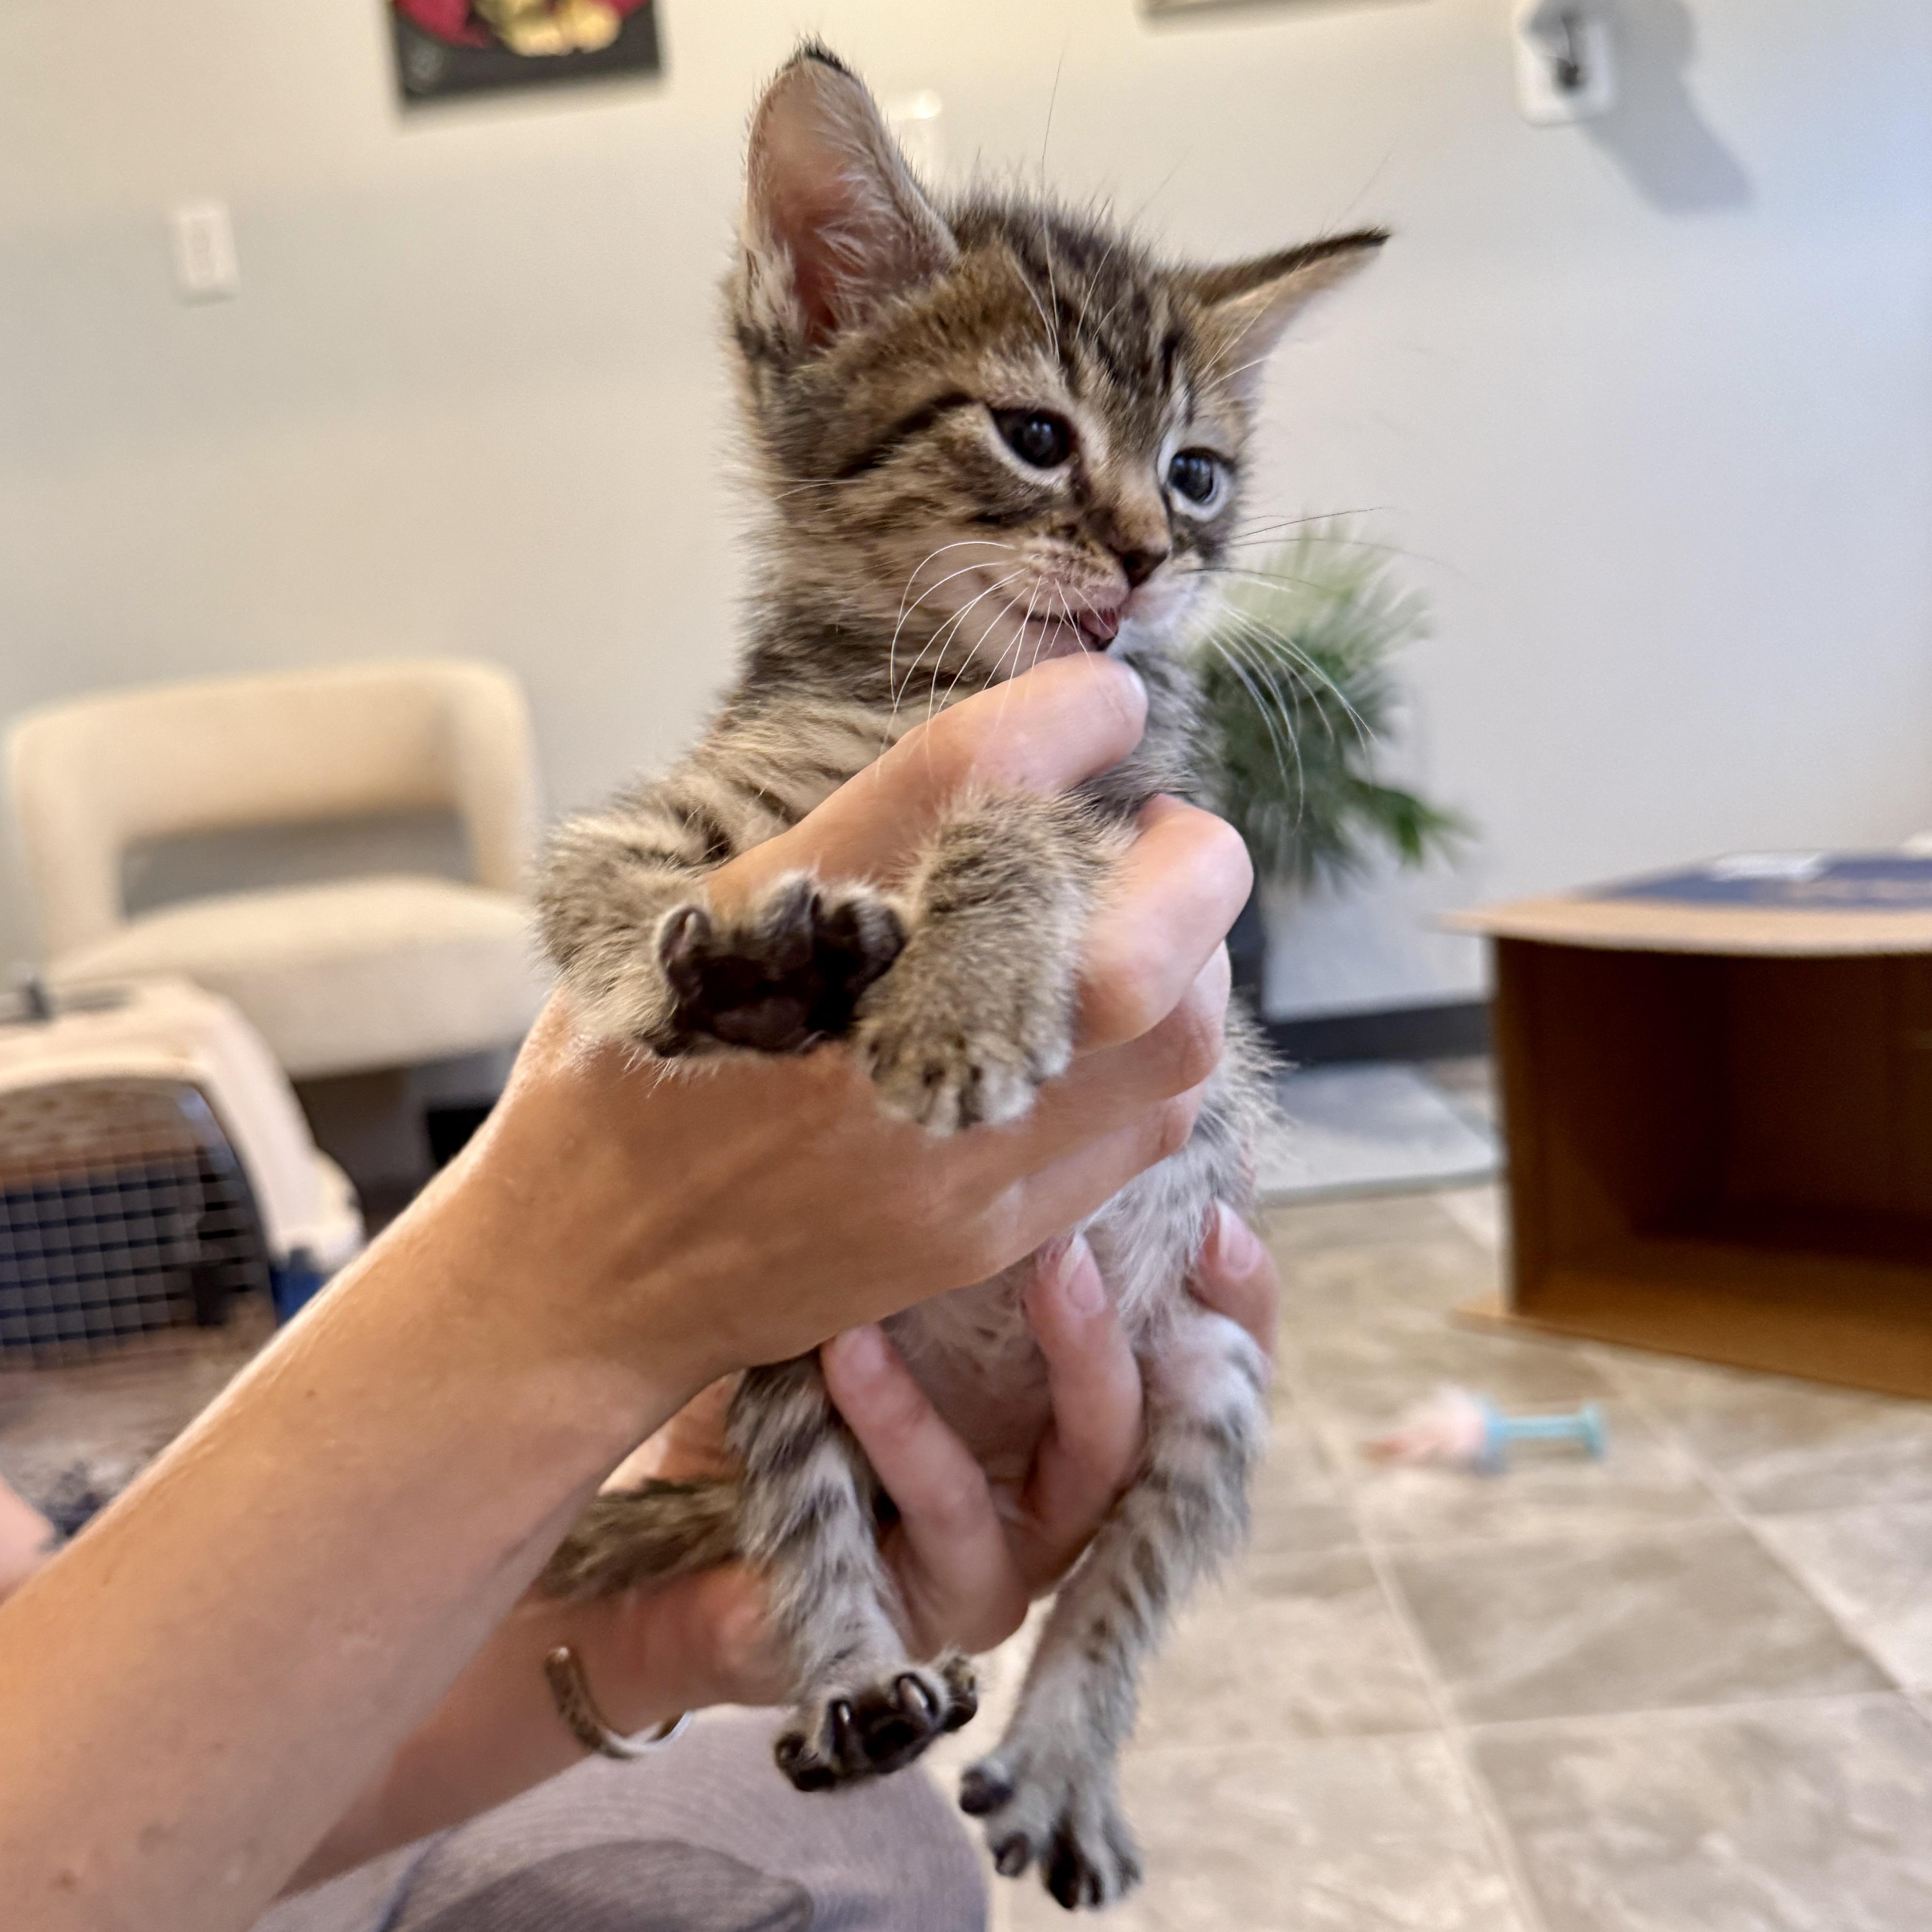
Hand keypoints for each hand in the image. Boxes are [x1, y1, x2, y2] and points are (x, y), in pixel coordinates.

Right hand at [443, 652, 1252, 1397]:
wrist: (587, 1272)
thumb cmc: (628, 1070)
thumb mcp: (691, 909)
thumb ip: (853, 833)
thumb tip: (1013, 768)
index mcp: (794, 924)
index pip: (981, 777)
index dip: (1076, 713)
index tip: (1107, 709)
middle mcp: (890, 1042)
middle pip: (1140, 935)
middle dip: (1193, 858)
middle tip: (1161, 832)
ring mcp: (954, 1155)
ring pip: (1178, 1041)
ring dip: (1191, 959)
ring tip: (1139, 927)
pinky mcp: (985, 1234)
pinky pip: (1149, 1132)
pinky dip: (1158, 1055)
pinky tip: (1106, 1029)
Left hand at [589, 1200, 1282, 1708]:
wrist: (678, 1517)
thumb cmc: (795, 1368)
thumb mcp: (889, 1276)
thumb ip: (968, 1217)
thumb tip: (1026, 1088)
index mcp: (1078, 1400)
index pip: (1203, 1349)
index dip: (1236, 1289)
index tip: (1219, 1207)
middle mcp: (1074, 1480)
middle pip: (1168, 1410)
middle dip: (1143, 1318)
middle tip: (1089, 1243)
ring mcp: (1027, 1553)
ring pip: (1090, 1465)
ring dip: (1067, 1358)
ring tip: (1030, 1263)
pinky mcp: (956, 1604)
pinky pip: (955, 1512)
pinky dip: (908, 1426)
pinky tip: (850, 1352)